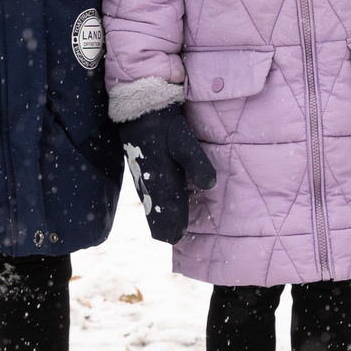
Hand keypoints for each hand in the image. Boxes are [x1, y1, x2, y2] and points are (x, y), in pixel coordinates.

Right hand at [120, 103, 214, 243]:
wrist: (140, 112)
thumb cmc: (165, 126)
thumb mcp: (185, 141)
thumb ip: (198, 164)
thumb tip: (210, 185)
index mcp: (161, 181)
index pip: (167, 213)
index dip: (173, 227)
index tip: (179, 237)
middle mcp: (149, 186)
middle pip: (156, 216)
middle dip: (165, 228)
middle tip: (174, 238)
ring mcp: (142, 180)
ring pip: (150, 208)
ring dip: (159, 219)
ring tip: (166, 231)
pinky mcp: (140, 173)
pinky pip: (147, 198)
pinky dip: (153, 208)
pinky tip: (158, 209)